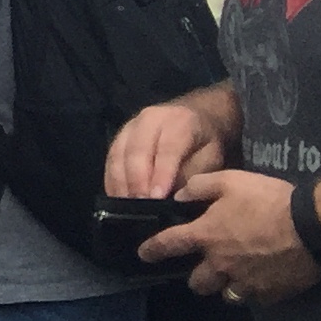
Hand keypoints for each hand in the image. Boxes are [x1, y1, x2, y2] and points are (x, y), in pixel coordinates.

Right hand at [105, 100, 225, 198]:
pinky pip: (110, 158)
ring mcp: (130, 125)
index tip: (158, 197)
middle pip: (137, 150)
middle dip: (137, 180)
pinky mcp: (119, 135)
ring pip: (118, 153)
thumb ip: (192, 174)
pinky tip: (117, 197)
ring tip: (126, 205)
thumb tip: (172, 197)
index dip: (161, 174)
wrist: (196, 115)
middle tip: (140, 205)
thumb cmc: (205, 142)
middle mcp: (150, 118)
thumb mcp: (211, 158)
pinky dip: (112, 179)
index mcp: (179, 122)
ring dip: (120, 182)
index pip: (167, 148)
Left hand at [141, 170, 320, 305]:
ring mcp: (245, 282)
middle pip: (196, 282)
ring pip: (224, 294)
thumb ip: (200, 187)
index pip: (168, 245)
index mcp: (207, 235)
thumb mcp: (231, 180)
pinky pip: (253, 298)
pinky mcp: (269, 294)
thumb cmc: (270, 200)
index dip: (152, 250)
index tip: (143, 255)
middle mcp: (221, 263)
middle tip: (204, 266)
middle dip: (195, 277)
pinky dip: (252, 291)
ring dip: (223, 286)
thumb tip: (180, 195)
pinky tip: (258, 279)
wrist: (312, 225)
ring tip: (231, 275)